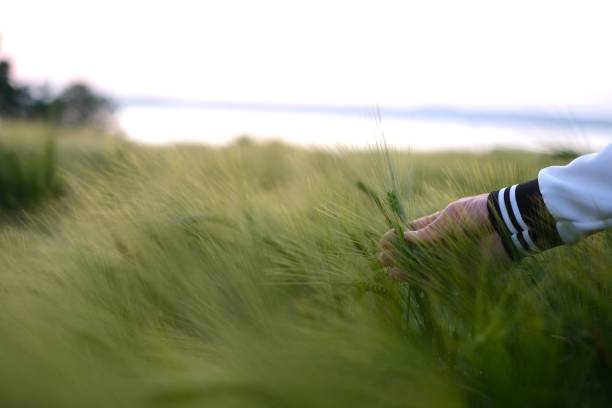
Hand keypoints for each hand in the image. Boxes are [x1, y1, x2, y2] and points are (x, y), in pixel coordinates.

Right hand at [378, 193, 508, 279]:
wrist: (508, 225)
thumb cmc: (478, 213)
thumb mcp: (450, 217)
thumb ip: (429, 230)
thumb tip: (405, 237)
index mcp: (439, 223)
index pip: (413, 230)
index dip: (397, 236)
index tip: (383, 241)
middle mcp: (442, 241)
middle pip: (415, 250)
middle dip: (398, 255)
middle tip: (382, 259)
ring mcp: (450, 257)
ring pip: (422, 266)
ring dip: (405, 269)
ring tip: (388, 272)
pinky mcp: (460, 271)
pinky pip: (437, 278)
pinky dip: (421, 280)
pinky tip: (405, 279)